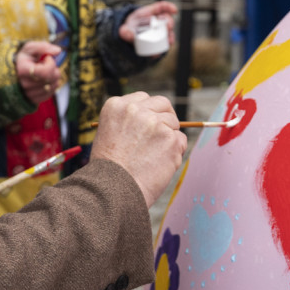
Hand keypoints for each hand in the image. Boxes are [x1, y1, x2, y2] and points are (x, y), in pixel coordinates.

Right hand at [15, 40, 63, 105]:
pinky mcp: (34, 100)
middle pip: (51, 79)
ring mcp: (29, 94)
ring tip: (45, 72)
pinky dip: (52, 84)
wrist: (16, 71)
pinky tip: (46, 79)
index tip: (47, 58)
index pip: (45, 72)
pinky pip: (51, 92)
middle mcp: (24, 85)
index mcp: (22, 70)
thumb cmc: (25, 58)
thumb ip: (43, 47)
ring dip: (54, 77)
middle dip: (54, 69)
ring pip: (53, 86)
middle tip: (47, 64)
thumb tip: (58, 51)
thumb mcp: (30, 48)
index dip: (51, 63)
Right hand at [90, 92, 187, 206]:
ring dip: (169, 138)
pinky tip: (160, 165)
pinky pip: (181, 141)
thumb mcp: (109, 134)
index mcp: (116, 106)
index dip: (150, 111)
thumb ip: (128, 122)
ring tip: (153, 159)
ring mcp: (155, 123)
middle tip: (165, 134)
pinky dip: (175, 152)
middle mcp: (136, 110)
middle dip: (166, 117)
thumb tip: (154, 120)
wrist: (112, 191)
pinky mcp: (171, 139)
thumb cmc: (108, 170)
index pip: (143, 98)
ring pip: (173, 124)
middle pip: (163, 104)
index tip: (151, 122)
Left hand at [119, 1, 178, 53]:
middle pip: (166, 19)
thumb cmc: (129, 28)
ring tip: (169, 41)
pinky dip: (163, 48)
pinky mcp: (158, 42)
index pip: (161, 7)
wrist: (128, 38)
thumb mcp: (124, 28)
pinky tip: (160, 51)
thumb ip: (125, 31)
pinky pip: (163, 44)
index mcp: (148, 13)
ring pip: (168, 32)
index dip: (169, 7)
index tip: (175, 10)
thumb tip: (129, 34)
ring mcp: (158, 31)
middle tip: (169, 27)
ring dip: (170, 36)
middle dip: (170, 22)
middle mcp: (156, 21)